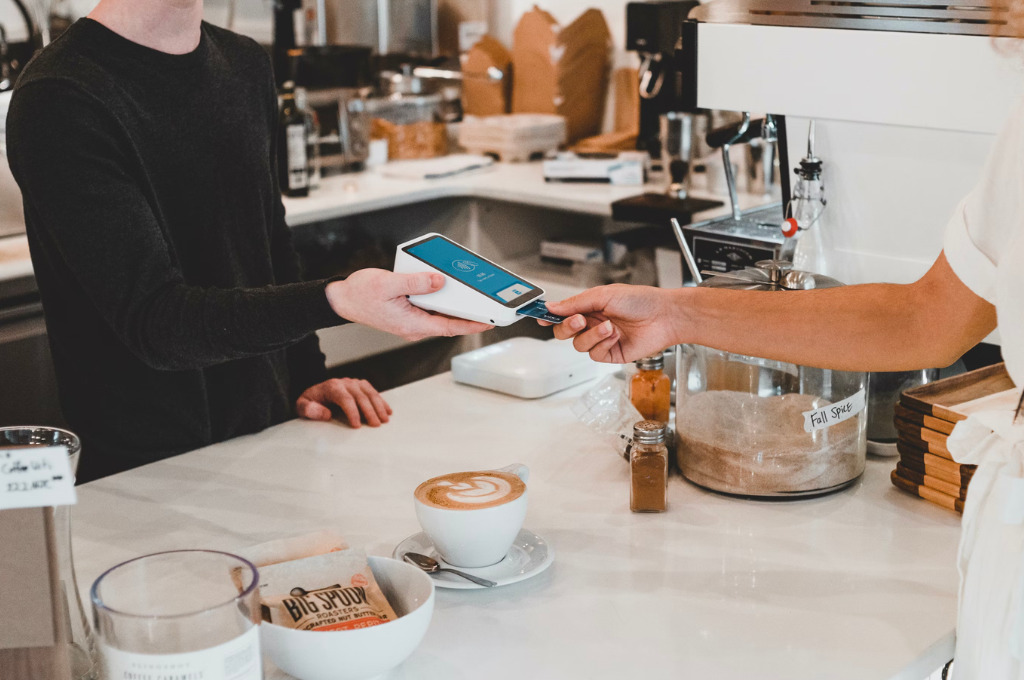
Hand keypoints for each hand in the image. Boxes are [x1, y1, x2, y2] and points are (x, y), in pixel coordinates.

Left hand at [296, 378, 392, 427]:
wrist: (314, 392)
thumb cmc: (310, 401)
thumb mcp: (301, 406)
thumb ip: (309, 409)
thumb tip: (326, 414)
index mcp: (331, 386)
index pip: (345, 399)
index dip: (353, 412)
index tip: (357, 425)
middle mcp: (345, 383)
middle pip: (361, 396)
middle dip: (370, 411)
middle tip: (375, 425)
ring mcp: (354, 383)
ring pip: (370, 393)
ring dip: (379, 406)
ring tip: (384, 420)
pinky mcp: (360, 385)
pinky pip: (373, 392)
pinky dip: (381, 401)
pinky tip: (388, 411)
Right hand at [325, 269, 492, 340]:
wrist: (342, 299)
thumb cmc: (360, 294)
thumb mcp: (388, 284)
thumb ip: (415, 283)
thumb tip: (439, 281)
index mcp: (412, 324)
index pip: (450, 327)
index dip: (472, 324)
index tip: (490, 321)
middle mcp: (414, 327)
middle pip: (449, 322)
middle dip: (469, 315)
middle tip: (489, 305)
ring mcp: (411, 322)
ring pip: (440, 316)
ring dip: (456, 307)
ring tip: (473, 296)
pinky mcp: (408, 315)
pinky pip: (431, 310)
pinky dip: (442, 301)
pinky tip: (447, 289)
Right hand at [545, 284, 680, 362]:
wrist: (664, 317)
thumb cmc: (641, 300)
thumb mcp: (604, 295)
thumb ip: (575, 302)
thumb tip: (552, 306)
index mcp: (589, 306)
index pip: (563, 313)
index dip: (549, 316)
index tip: (539, 317)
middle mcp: (593, 323)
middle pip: (564, 332)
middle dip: (568, 327)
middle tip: (580, 320)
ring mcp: (601, 339)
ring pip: (579, 345)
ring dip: (592, 335)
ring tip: (609, 327)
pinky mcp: (611, 353)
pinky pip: (595, 354)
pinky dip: (603, 345)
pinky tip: (616, 336)